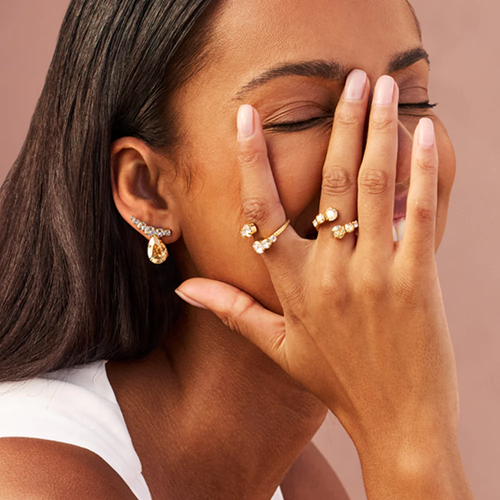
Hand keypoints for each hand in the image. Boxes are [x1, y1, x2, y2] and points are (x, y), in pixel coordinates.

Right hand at [175, 72, 458, 461]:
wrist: (398, 421)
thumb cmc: (336, 381)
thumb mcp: (277, 349)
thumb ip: (231, 312)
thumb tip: (184, 291)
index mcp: (292, 286)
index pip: (261, 210)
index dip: (250, 160)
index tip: (247, 117)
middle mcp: (329, 272)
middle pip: (328, 181)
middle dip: (338, 123)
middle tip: (348, 78)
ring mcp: (375, 273)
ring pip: (372, 186)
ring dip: (378, 130)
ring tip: (382, 87)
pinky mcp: (418, 279)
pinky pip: (417, 213)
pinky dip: (421, 170)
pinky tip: (423, 134)